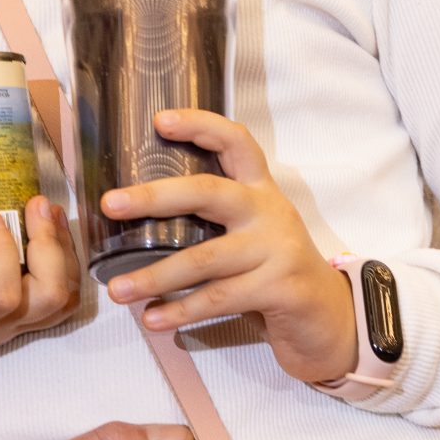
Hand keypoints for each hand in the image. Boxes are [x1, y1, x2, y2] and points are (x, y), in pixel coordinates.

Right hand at [0, 197, 80, 412]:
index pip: (1, 296)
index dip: (6, 255)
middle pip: (48, 299)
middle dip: (52, 248)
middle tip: (35, 205)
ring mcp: (2, 329)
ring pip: (60, 302)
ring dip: (64, 257)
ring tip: (46, 214)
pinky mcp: (6, 326)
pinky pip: (53, 306)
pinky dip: (62, 271)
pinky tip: (47, 238)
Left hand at [100, 111, 357, 386]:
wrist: (328, 318)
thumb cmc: (273, 272)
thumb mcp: (250, 235)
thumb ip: (212, 222)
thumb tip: (136, 223)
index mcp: (260, 191)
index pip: (236, 143)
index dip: (201, 125)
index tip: (160, 120)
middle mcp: (269, 212)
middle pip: (209, 192)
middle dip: (155, 197)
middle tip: (110, 204)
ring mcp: (277, 249)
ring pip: (205, 257)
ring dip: (155, 276)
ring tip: (117, 290)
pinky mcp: (281, 287)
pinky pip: (220, 298)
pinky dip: (181, 310)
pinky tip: (153, 319)